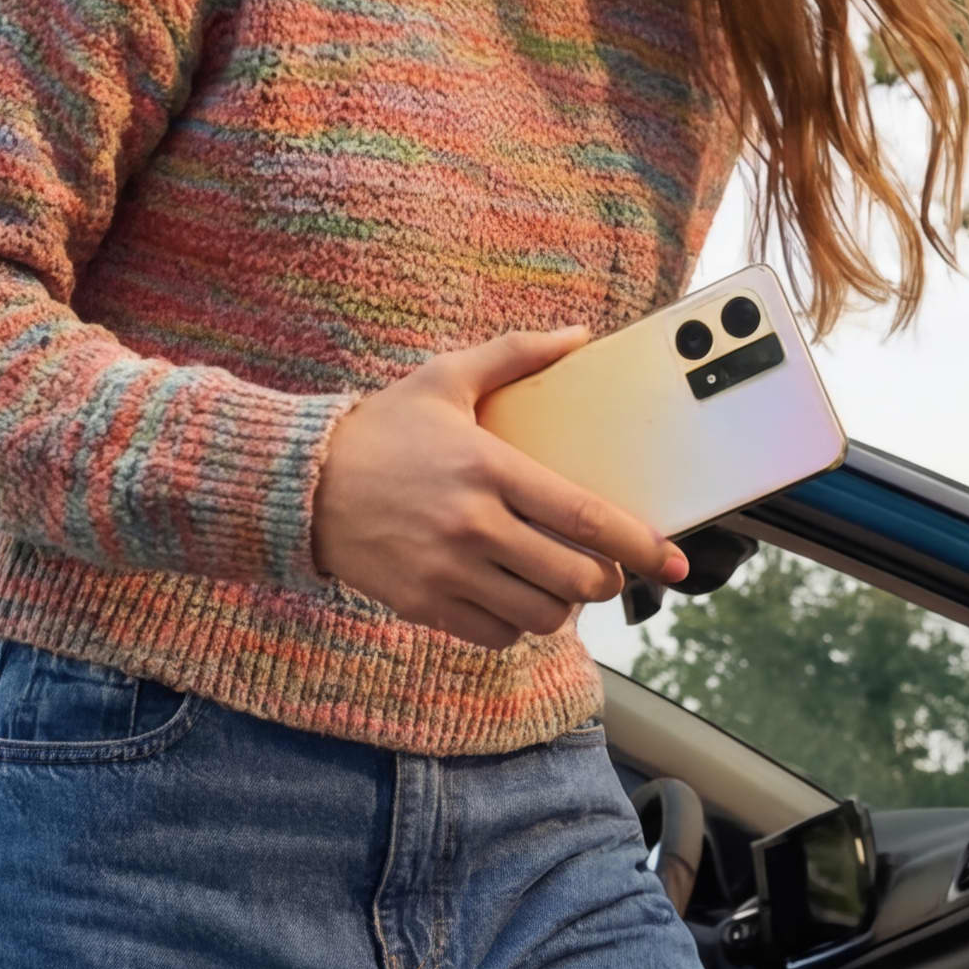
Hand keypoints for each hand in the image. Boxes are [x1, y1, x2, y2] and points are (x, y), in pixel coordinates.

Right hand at [308, 329, 683, 648]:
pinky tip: (513, 599)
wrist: (299, 483)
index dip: (638, 544)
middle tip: (603, 569)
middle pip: (574, 577)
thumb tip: (578, 334)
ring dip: (562, 605)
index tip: (669, 559)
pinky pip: (497, 634)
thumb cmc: (379, 429)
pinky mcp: (424, 603)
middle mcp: (473, 525)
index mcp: (487, 467)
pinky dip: (517, 624)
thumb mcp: (443, 379)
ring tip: (556, 584)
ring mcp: (448, 570)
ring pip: (541, 614)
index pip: (583, 515)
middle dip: (604, 580)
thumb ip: (515, 354)